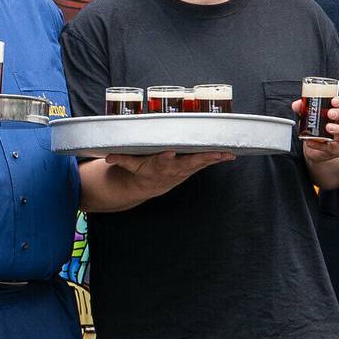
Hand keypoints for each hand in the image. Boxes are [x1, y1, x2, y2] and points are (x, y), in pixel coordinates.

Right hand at [104, 149, 235, 198]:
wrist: (152, 185)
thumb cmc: (142, 170)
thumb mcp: (130, 165)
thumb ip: (121, 159)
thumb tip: (107, 156)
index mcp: (158, 166)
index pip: (162, 161)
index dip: (166, 158)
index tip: (170, 152)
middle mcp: (174, 168)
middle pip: (188, 163)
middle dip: (201, 158)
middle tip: (212, 153)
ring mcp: (185, 169)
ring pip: (201, 163)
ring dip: (214, 158)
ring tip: (227, 153)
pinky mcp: (193, 168)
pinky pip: (207, 163)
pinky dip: (219, 158)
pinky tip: (231, 154)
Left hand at [295, 95, 338, 163]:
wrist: (320, 148)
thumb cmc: (320, 127)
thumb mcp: (313, 116)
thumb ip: (305, 109)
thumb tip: (297, 105)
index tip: (333, 101)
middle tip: (330, 113)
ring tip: (328, 127)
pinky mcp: (338, 150)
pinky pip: (331, 147)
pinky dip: (319, 144)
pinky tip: (311, 141)